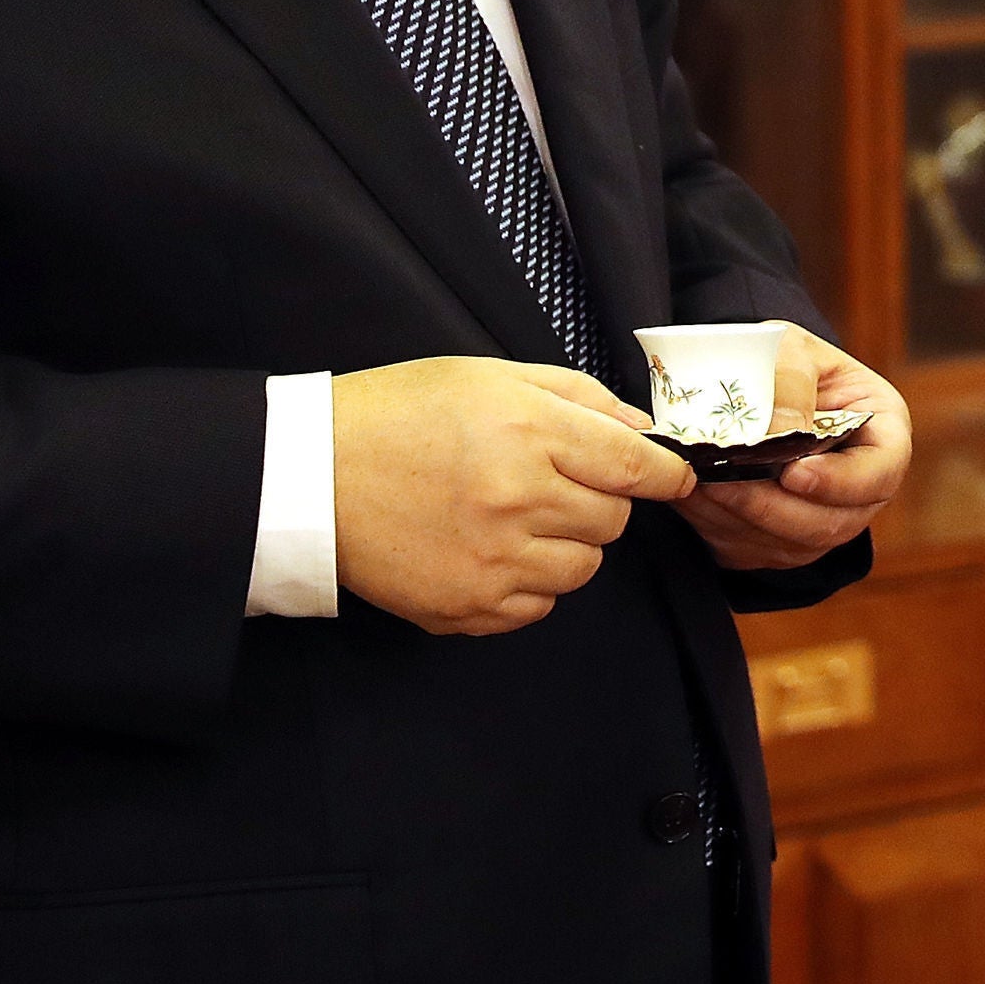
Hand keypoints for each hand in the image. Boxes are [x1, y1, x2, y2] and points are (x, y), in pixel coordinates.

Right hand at [332, 357, 695, 634]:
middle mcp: (516, 500)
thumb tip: (644, 430)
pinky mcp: (465, 607)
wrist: (310, 476)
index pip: (632, 466)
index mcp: (527, 432)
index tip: (673, 477)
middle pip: (612, 520)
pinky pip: (537, 607)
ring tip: (517, 516)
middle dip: (600, 501)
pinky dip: (529, 583)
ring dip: (566, 544)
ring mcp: (491, 562)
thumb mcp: (490, 376)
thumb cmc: (400, 414)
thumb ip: (577, 397)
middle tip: (558, 483)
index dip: (664, 473)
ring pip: (582, 568)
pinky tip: (491, 551)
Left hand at [672, 324, 911, 573]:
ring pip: (787, 545)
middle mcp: (861, 490)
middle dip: (772, 507)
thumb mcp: (792, 347)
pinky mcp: (779, 543)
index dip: (841, 482)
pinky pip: (751, 551)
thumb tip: (781, 427)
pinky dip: (717, 526)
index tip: (793, 473)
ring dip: (737, 518)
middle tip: (724, 482)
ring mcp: (822, 522)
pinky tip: (692, 494)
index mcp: (882, 434)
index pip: (881, 472)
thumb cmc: (783, 361)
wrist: (750, 384)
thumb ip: (791, 377)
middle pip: (832, 523)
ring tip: (697, 483)